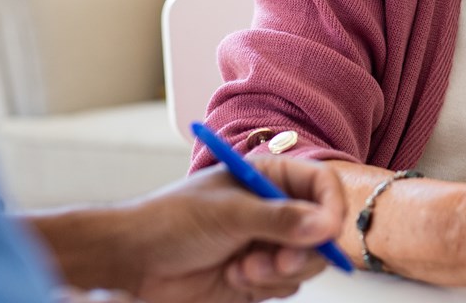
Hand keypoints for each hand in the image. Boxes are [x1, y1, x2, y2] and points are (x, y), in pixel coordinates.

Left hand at [125, 155, 345, 302]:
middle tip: (280, 262)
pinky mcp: (260, 274)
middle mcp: (276, 209)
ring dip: (279, 271)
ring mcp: (269, 242)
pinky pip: (287, 284)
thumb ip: (281, 219)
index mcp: (272, 177)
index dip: (332, 207)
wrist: (133, 261)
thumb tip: (326, 225)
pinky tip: (234, 277)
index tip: (328, 231)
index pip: (322, 186)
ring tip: (244, 269)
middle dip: (303, 250)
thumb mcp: (230, 214)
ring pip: (308, 261)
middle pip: (323, 229)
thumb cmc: (173, 221)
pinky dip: (266, 286)